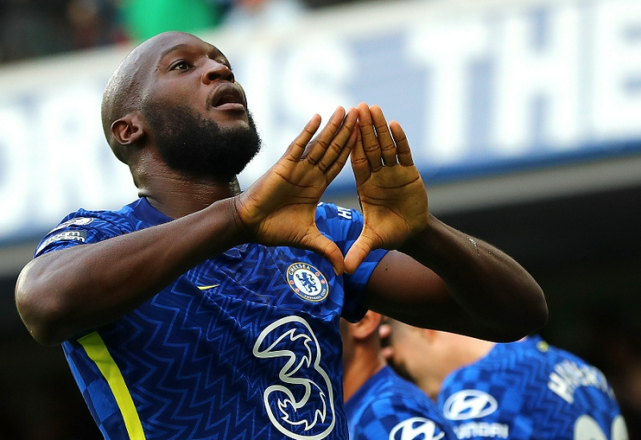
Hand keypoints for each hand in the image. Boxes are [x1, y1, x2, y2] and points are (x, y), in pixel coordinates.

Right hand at [234, 106, 357, 273]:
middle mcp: (309, 173)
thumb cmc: (274, 229)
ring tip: (346, 110)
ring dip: (333, 127)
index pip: (340, 165)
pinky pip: (298, 145)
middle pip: (334, 149)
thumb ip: (327, 248)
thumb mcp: (308, 239)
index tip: (369, 139)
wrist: (249, 225)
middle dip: (349, 133)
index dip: (354, 151)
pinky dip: (308, 131)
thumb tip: (344, 269)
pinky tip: (318, 117)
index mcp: (316, 185)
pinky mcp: (283, 165)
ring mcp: (297, 167)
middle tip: (363, 114)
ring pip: (320, 143)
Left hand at [344, 103, 428, 272]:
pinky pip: (404, 154)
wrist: (412, 233)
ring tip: (373, 107)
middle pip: (368, 148)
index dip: (349, 145)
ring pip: (385, 146)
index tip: (341, 129)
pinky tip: (394, 124)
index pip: (355, 162)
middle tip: (355, 107)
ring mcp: (394, 172)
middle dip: (362, 128)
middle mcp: (377, 175)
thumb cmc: (390, 234)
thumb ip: (358, 252)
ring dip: (379, 127)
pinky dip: (400, 140)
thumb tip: (343, 270)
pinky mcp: (410, 173)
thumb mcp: (371, 242)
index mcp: (364, 186)